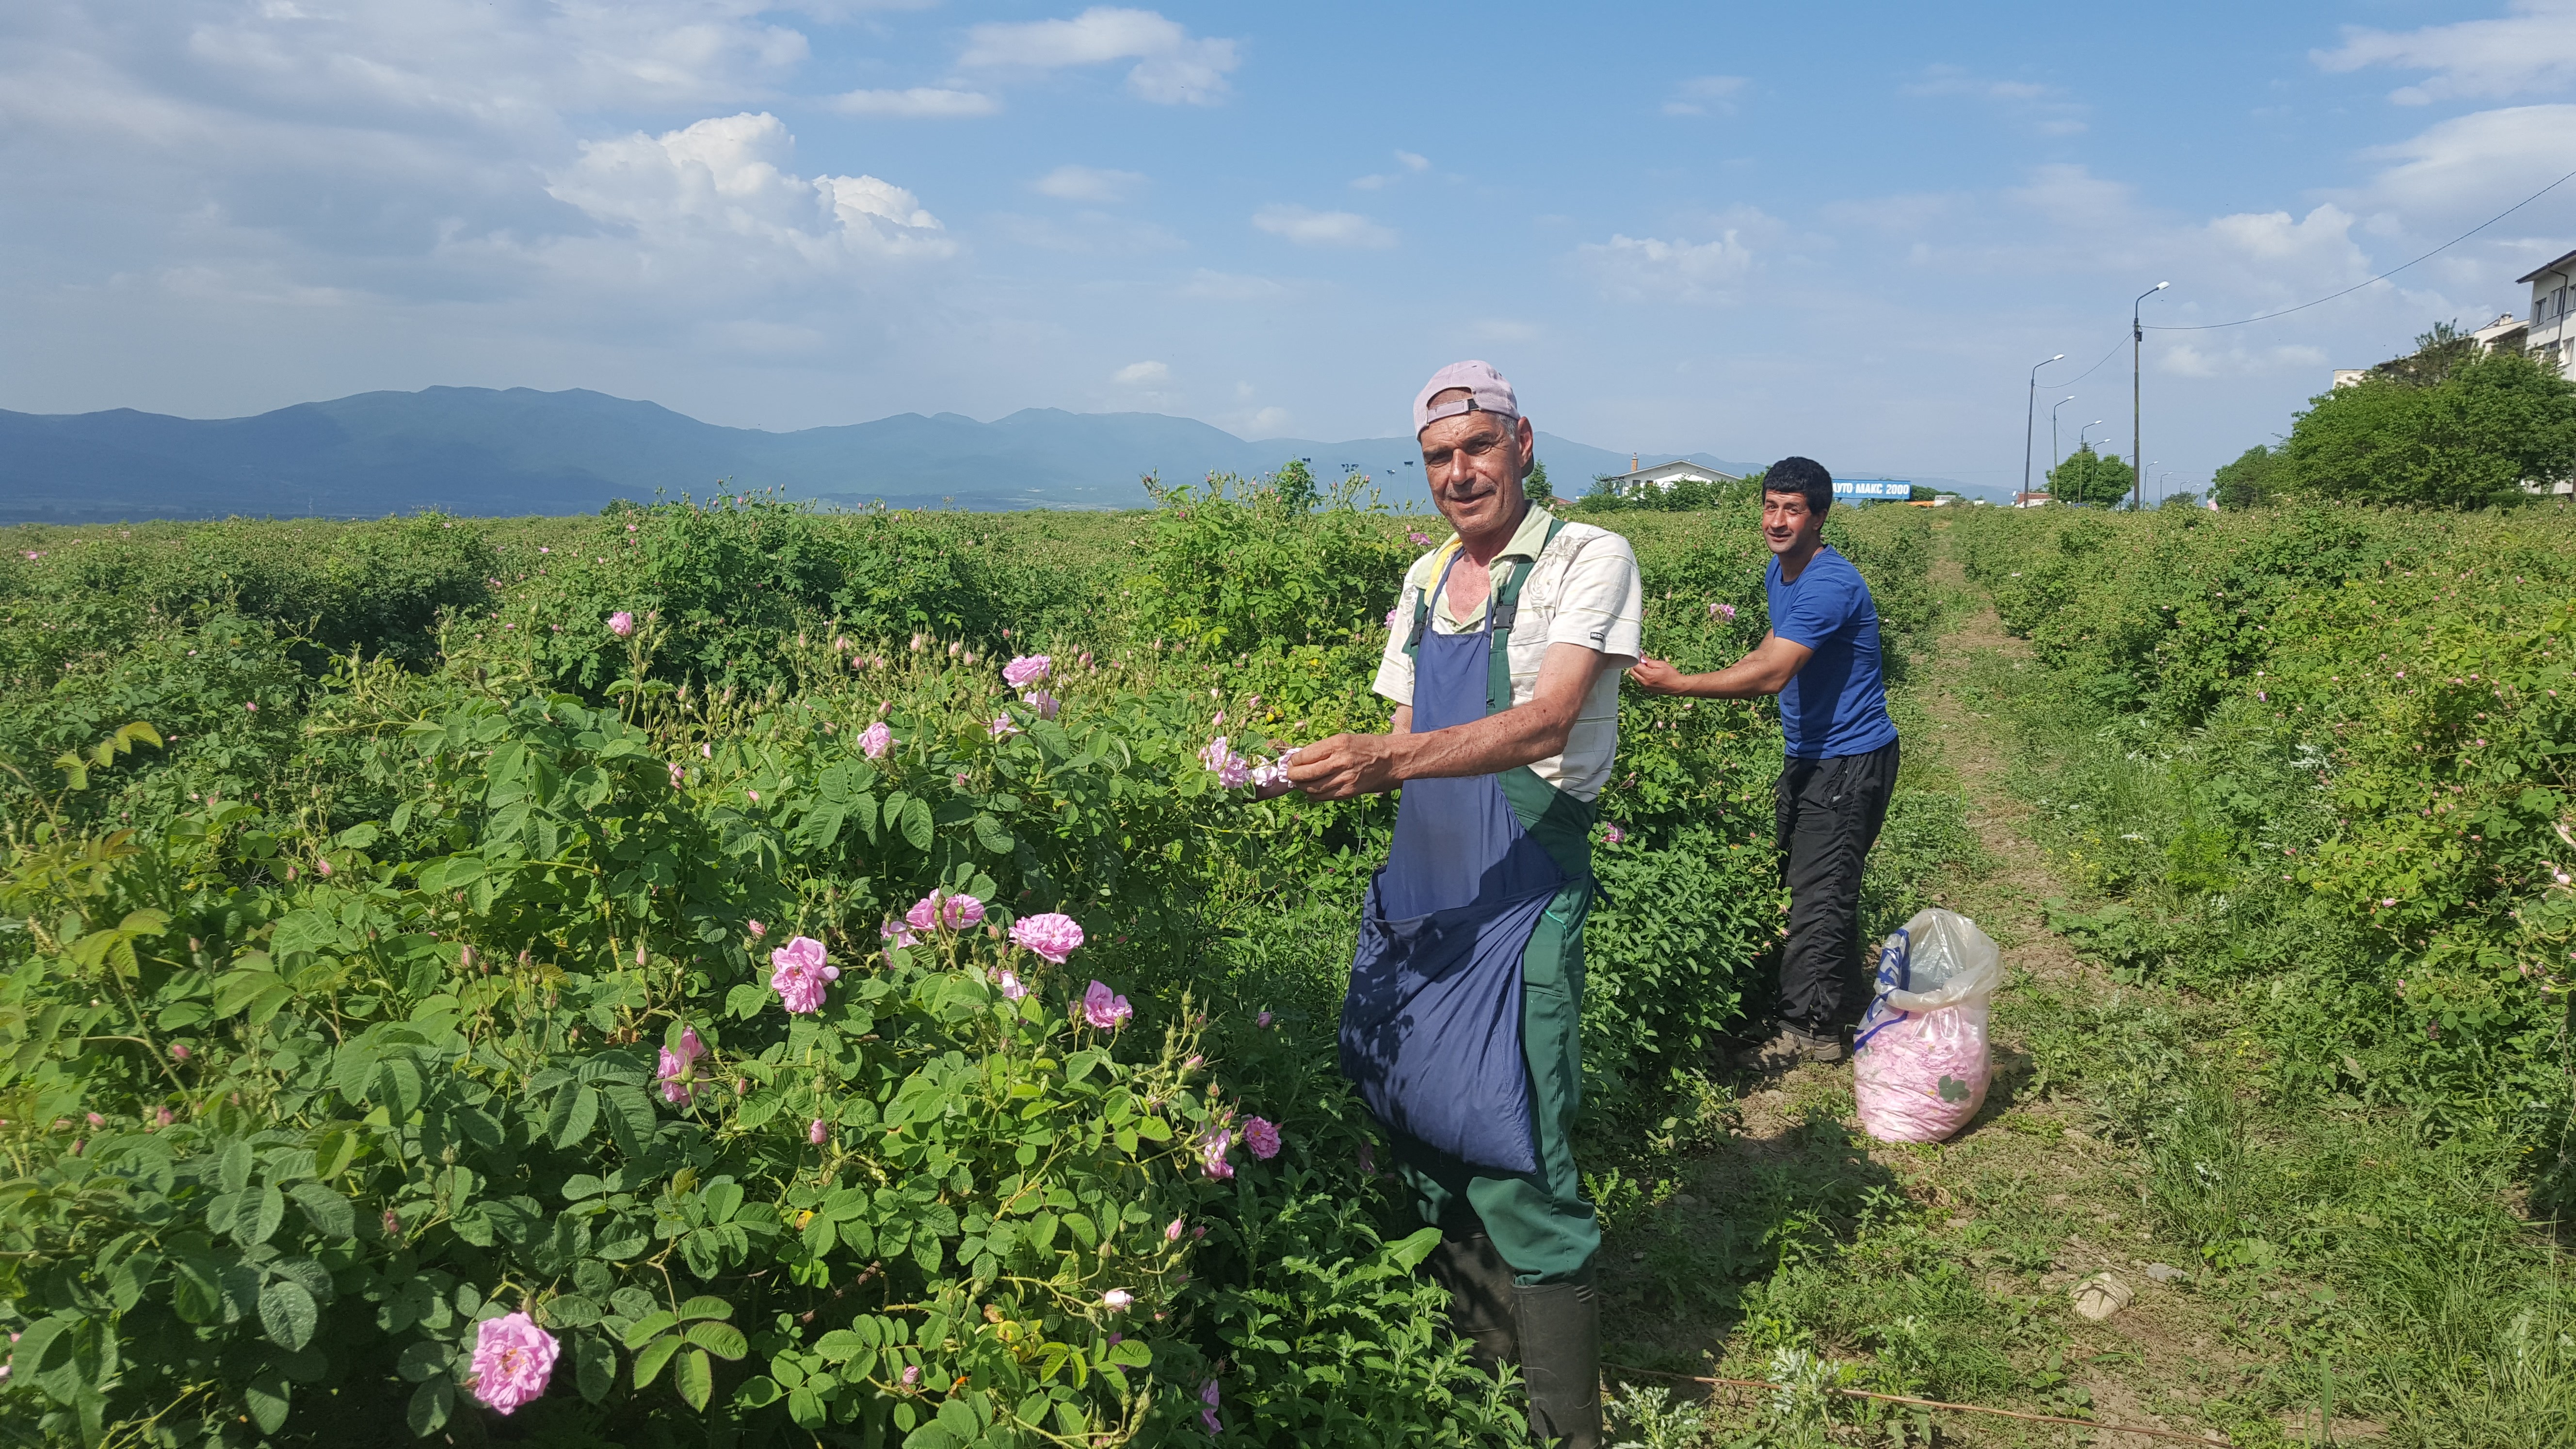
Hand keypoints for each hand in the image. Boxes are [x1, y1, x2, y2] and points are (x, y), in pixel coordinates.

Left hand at [1284, 732, 1403, 799]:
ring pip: (1312, 788)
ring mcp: (1345, 778)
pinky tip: (1311, 790)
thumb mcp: (1344, 739)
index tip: (1292, 762)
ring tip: (1298, 783)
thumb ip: (1323, 749)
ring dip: (1301, 786)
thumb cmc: (1366, 746)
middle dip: (1293, 775)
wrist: (1390, 760)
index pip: (1305, 755)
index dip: (1294, 761)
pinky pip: (1323, 797)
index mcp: (1338, 744)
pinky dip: (1313, 795)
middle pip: (1306, 773)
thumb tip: (1301, 758)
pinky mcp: (1348, 792)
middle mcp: (1340, 761)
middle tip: (1290, 774)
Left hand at [1627, 656, 1689, 694]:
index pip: (1635, 666)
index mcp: (1648, 675)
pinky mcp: (1648, 690)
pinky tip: (1648, 673)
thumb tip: (1641, 657)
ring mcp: (1646, 687)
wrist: (1678, 686)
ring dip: (1638, 671)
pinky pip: (1640, 682)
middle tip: (1642, 660)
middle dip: (1635, 665)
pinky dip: (1641, 676)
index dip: (1636, 659)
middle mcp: (1644, 682)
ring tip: (1646, 667)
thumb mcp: (1661, 664)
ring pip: (1635, 677)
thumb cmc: (1671, 674)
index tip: (1639, 655)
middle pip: (1633, 672)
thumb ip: (1649, 661)